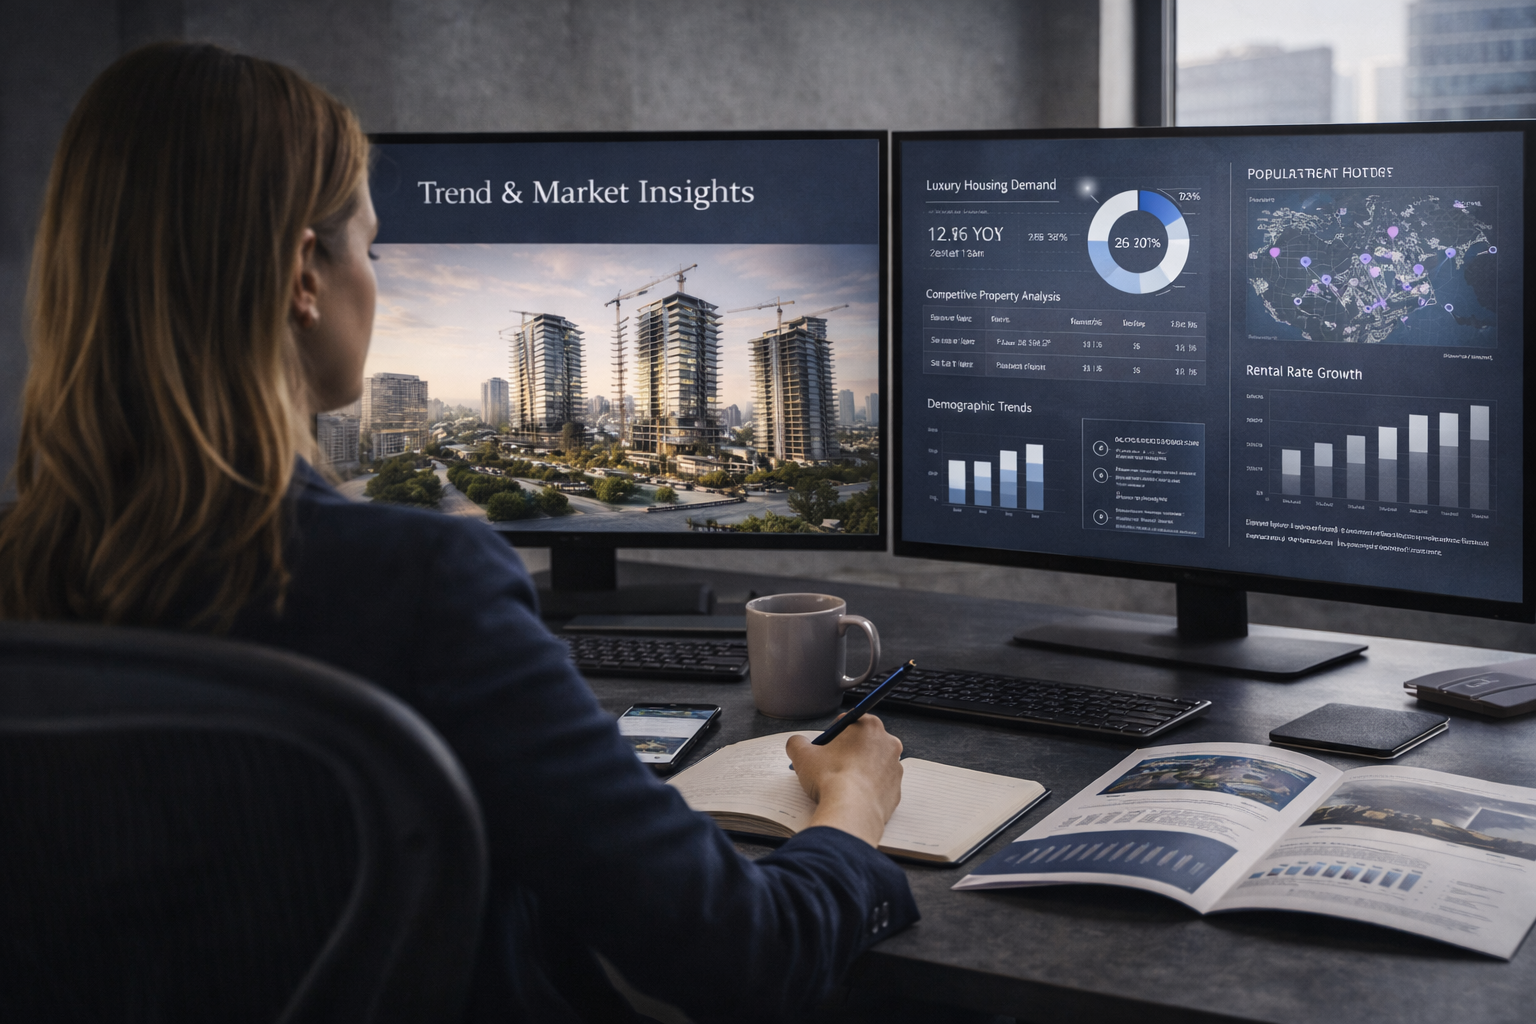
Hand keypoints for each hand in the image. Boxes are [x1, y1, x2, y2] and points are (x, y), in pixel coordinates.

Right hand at [786, 715, 903, 846]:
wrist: (851, 810)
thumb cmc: (832, 779)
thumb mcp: (802, 755)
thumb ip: (797, 742)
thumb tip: (796, 743)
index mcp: (868, 725)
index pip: (847, 722)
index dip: (831, 736)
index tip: (824, 749)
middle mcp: (887, 742)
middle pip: (862, 743)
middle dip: (847, 753)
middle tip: (830, 767)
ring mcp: (895, 767)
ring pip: (872, 764)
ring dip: (858, 770)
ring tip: (841, 784)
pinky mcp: (897, 789)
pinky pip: (879, 785)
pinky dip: (867, 789)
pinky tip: (853, 796)